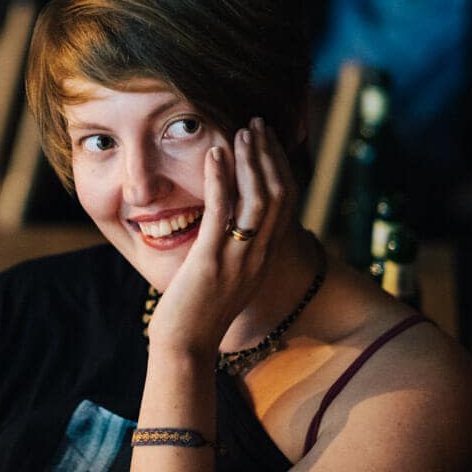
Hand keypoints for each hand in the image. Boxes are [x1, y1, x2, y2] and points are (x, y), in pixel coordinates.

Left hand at [146, 118, 299, 363]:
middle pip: (278, 194)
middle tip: (257, 124)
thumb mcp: (228, 277)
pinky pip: (222, 213)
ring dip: (250, 161)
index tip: (268, 140)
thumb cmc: (199, 312)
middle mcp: (259, 256)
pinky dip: (220, 180)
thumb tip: (231, 224)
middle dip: (268, 155)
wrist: (186, 347)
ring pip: (257, 199)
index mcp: (264, 257)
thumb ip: (236, 249)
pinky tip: (214, 155)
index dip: (279, 166)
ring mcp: (238, 259)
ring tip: (241, 131)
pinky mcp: (211, 261)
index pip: (285, 202)